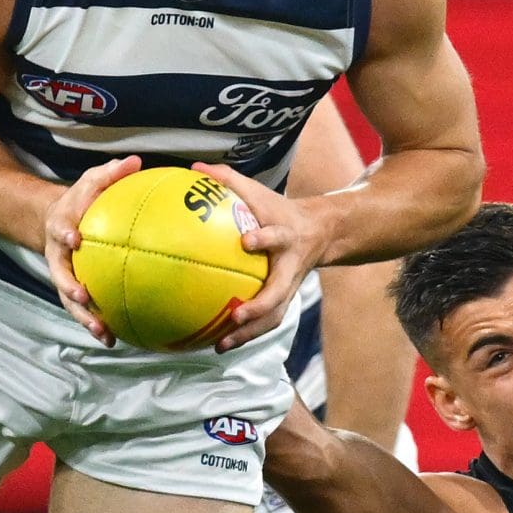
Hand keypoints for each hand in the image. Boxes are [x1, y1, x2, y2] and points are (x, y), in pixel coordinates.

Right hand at [42, 154, 142, 342]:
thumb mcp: (92, 182)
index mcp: (61, 226)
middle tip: (82, 297)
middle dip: (69, 286)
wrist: (57, 222)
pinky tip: (115, 339)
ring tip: (103, 332)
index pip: (61, 228)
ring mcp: (64, 276)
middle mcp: (59, 255)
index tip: (75, 239)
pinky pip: (85, 311)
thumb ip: (111, 173)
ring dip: (84, 318)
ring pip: (70, 301)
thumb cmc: (82, 201)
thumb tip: (137, 161)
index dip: (65, 234)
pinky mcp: (74, 291)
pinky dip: (97, 325)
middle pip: (60, 274)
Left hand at [198, 163, 334, 351]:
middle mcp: (290, 268)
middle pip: (279, 292)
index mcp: (285, 238)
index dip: (265, 239)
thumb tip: (194, 167)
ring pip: (273, 316)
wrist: (319, 233)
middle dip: (260, 306)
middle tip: (236, 316)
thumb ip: (227, 180)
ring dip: (249, 333)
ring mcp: (289, 288)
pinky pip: (264, 322)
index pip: (278, 237)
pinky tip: (218, 344)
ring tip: (220, 345)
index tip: (247, 240)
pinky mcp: (282, 300)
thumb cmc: (277, 210)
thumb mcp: (258, 192)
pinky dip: (243, 336)